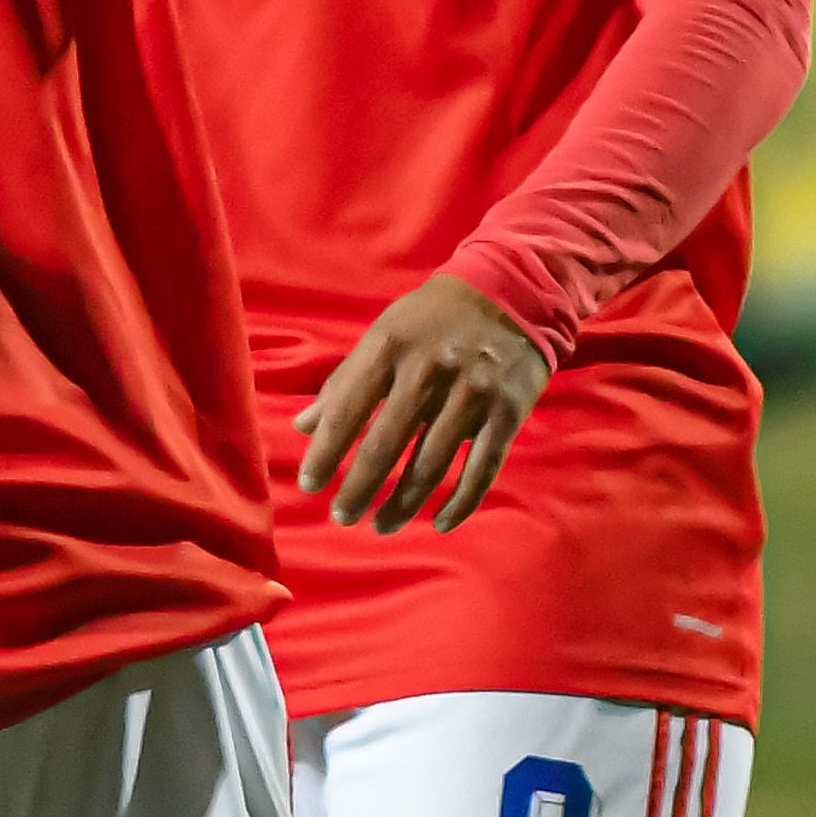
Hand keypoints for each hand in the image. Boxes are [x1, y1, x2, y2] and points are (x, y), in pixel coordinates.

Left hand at [295, 275, 548, 534]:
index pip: (347, 409)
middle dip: (359, 488)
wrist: (512, 291)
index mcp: (390, 347)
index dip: (326, 452)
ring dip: (403, 504)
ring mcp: (472, 393)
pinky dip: (460, 503)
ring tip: (381, 526)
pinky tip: (438, 523)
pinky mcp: (507, 412)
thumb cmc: (433, 317)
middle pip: (386, 444)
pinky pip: (481, 469)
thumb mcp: (384, 333)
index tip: (310, 484)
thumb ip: (345, 380)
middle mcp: (429, 371)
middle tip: (342, 517)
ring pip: (431, 465)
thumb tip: (302, 426)